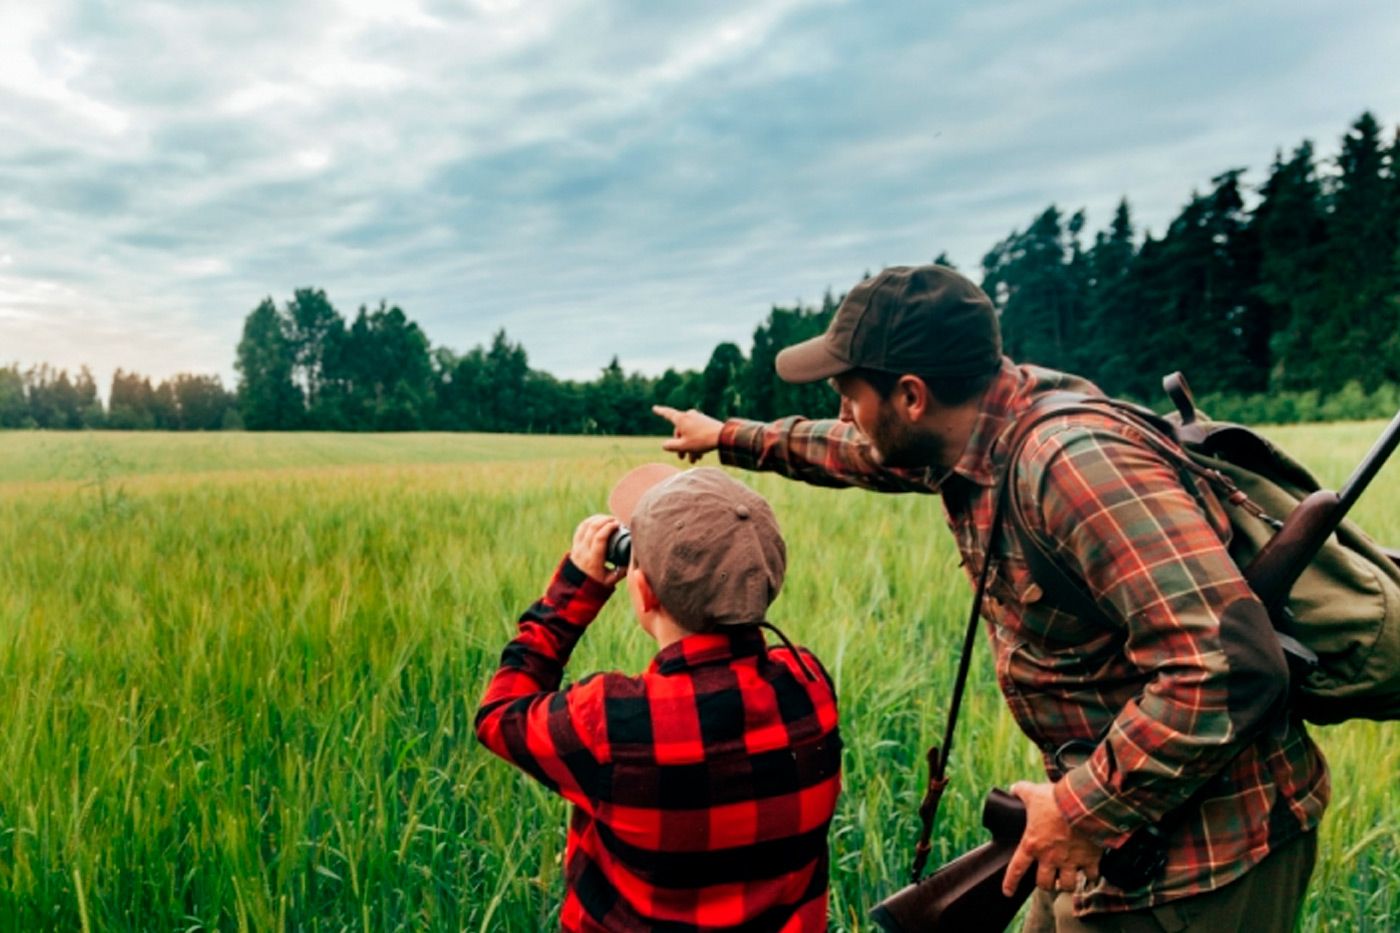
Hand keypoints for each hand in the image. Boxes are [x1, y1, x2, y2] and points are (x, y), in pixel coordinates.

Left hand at [570, 515, 626, 586]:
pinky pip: (580, 527)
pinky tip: (598, 520)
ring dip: (597, 519)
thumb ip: (623, 571)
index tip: (618, 524)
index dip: (609, 527)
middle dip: (605, 520)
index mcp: (593, 560)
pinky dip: (590, 521)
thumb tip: (635, 561)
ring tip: (608, 519)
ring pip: (585, 525)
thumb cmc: (595, 584)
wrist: (576, 587)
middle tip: (615, 520)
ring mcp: (577, 547)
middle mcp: (583, 551)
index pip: (599, 538)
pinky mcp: (574, 544)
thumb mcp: (611, 581)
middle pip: (592, 528)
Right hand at [652, 405, 721, 462]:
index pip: (667, 414)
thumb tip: (665, 445)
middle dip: (681, 446)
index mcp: (681, 418)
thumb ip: (670, 446)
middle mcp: (689, 416)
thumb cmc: (701, 440)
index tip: (654, 408)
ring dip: (690, 447)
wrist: (723, 436)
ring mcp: (699, 418)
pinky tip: (700, 455)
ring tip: (694, 460)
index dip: (660, 411)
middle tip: (682, 458)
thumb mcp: (683, 446)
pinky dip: (696, 443)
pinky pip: (697, 433)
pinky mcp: (707, 423)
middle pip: (680, 431)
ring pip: (689, 434)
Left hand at [1003, 781, 1102, 895]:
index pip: (1016, 869)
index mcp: (1032, 844)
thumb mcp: (1033, 793)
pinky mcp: (1090, 860)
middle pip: (1044, 884)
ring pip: (1066, 885)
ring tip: (1067, 877)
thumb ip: (1021, 791)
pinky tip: (1089, 871)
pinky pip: (1091, 876)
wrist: (1084, 803)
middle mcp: (1050, 858)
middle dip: (1045, 883)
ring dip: (1066, 883)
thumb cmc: (1055, 799)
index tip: (1007, 892)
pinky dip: (1091, 875)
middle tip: (1048, 878)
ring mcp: (1071, 861)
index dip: (1010, 882)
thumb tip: (1013, 789)